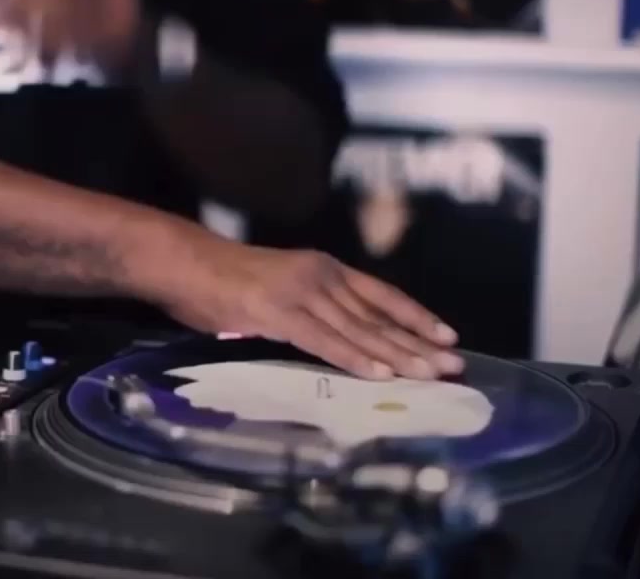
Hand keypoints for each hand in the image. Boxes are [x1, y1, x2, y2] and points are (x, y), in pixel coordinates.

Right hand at [153, 232, 462, 380]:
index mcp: (322, 268)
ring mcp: (301, 293)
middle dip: (418, 343)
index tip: (447, 335)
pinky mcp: (279, 313)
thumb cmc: (222, 279)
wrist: (184, 263)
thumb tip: (328, 333)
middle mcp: (320, 275)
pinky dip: (355, 358)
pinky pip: (324, 341)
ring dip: (398, 356)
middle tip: (454, 366)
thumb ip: (306, 307)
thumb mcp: (277, 287)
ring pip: (359, 330)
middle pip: (378, 315)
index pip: (380, 294)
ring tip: (430, 375)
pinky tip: (379, 373)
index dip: (415, 316)